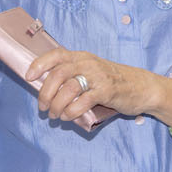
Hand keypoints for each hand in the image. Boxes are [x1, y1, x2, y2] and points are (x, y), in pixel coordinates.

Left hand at [23, 49, 171, 125]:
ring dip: (57, 105)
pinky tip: (69, 117)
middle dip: (45, 92)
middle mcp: (88, 63)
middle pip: (58, 74)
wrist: (142, 87)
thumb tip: (46, 88)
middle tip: (43, 107)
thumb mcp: (92, 71)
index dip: (40, 64)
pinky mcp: (107, 91)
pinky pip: (83, 102)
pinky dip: (71, 112)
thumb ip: (73, 75)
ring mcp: (98, 77)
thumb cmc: (113, 81)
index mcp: (82, 57)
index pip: (56, 55)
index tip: (28, 77)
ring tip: (55, 115)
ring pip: (68, 89)